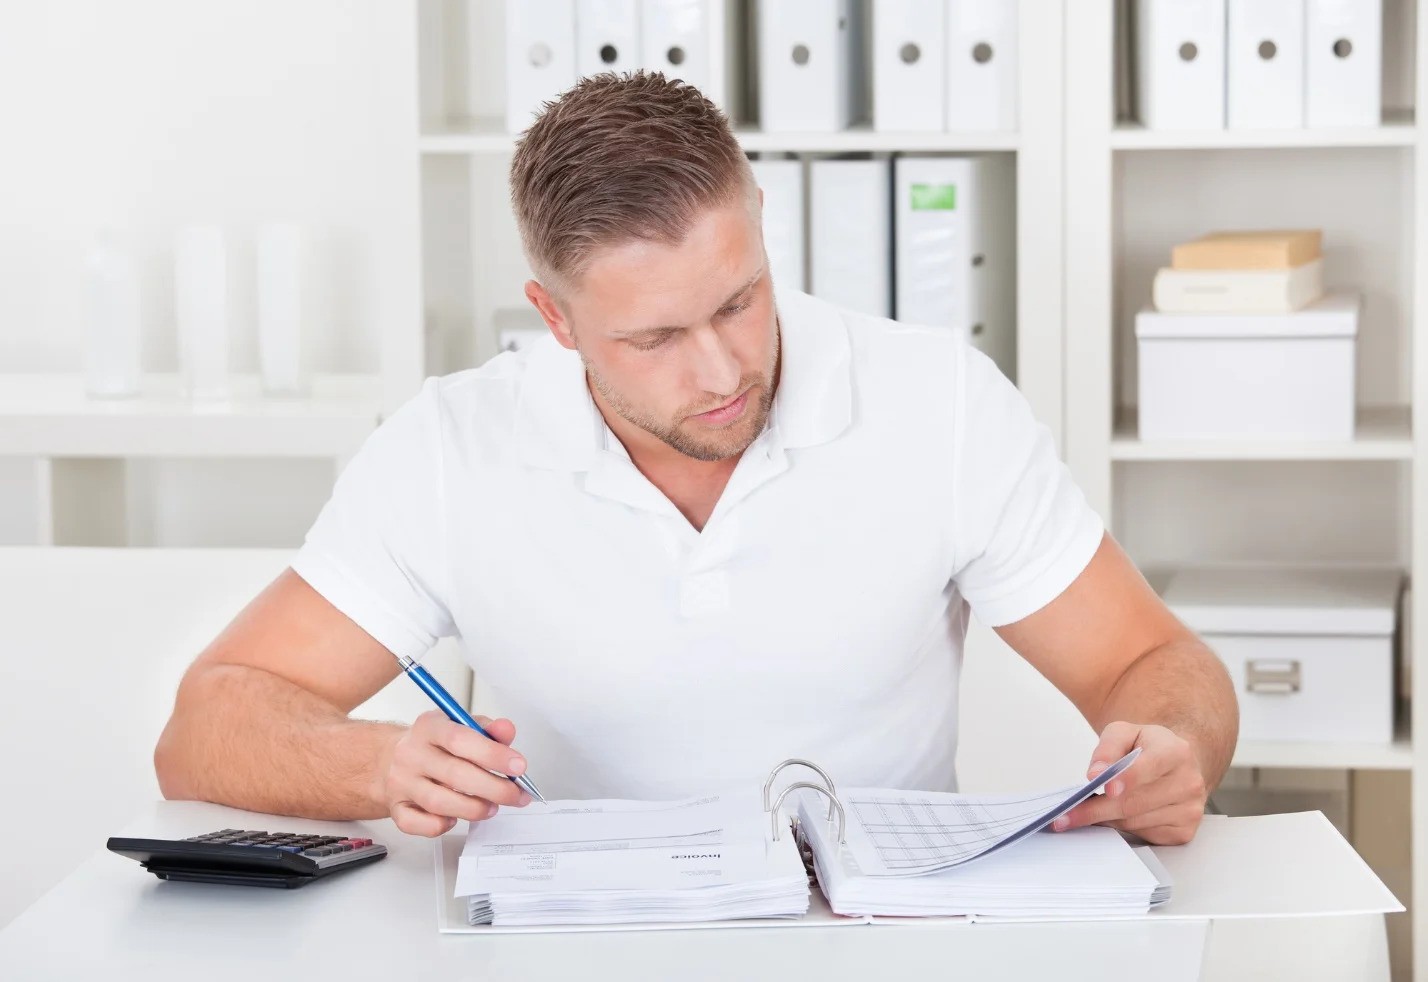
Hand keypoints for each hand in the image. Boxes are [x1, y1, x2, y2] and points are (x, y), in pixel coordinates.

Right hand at [380, 710, 530, 836]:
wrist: (391, 757)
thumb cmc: (434, 744)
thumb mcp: (461, 725)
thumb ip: (488, 729)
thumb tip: (506, 731)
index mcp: (429, 727)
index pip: (460, 739)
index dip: (493, 754)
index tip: (519, 766)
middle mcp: (411, 754)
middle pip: (454, 774)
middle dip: (494, 788)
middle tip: (516, 795)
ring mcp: (400, 782)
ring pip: (438, 802)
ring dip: (473, 809)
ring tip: (493, 807)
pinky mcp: (396, 807)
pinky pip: (417, 824)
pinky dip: (440, 825)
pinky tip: (455, 818)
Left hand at [1052, 722, 1208, 845]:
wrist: (1177, 763)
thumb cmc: (1147, 747)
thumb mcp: (1124, 733)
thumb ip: (1107, 748)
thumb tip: (1096, 774)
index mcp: (1176, 752)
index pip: (1147, 767)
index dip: (1125, 779)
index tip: (1103, 787)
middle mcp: (1189, 782)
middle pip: (1136, 802)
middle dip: (1096, 810)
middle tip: (1066, 816)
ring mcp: (1190, 810)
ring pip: (1135, 822)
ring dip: (1106, 819)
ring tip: (1085, 812)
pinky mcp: (1184, 832)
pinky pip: (1144, 835)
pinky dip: (1122, 828)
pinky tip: (1113, 817)